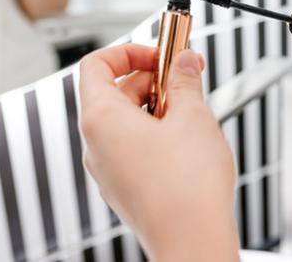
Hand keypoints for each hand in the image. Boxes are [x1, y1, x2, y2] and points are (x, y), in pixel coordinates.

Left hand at [79, 44, 238, 260]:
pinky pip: (136, 147)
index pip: (97, 64)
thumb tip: (184, 62)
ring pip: (128, 121)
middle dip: (154, 80)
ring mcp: (109, 169)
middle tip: (188, 78)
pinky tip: (189, 141)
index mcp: (101, 119)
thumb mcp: (193, 117)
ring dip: (160, 107)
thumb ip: (185, 82)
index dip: (130, 51)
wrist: (192, 240)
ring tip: (194, 113)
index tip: (161, 53)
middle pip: (116, 91)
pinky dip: (159, 134)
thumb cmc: (186, 187)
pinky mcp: (127, 186)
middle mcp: (97, 144)